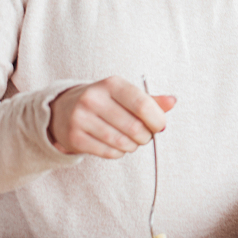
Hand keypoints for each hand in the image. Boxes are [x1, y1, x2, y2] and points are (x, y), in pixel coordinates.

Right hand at [48, 76, 174, 158]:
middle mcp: (93, 99)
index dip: (157, 119)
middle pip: (134, 127)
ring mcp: (81, 118)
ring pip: (122, 142)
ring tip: (132, 141)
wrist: (64, 111)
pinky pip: (108, 152)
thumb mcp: (125, 95)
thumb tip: (173, 101)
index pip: (142, 104)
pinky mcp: (74, 137)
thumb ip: (150, 100)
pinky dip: (119, 152)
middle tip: (146, 136)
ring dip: (134, 146)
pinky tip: (117, 145)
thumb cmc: (105, 103)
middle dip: (146, 136)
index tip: (160, 126)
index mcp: (111, 84)